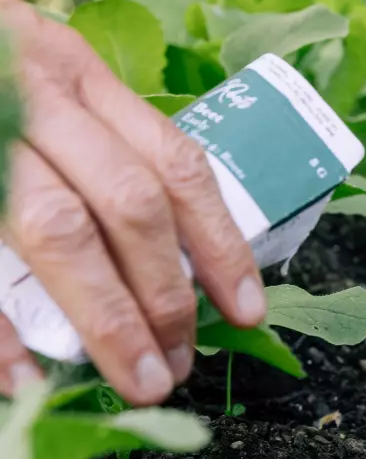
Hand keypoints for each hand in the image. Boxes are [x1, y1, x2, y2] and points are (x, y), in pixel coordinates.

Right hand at [0, 0, 265, 404]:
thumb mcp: (43, 80)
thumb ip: (99, 147)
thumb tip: (170, 254)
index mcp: (81, 79)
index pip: (175, 163)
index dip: (219, 241)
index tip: (248, 309)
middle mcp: (38, 103)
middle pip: (128, 202)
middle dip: (165, 293)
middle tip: (182, 365)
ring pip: (59, 229)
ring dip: (108, 317)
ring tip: (141, 379)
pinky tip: (25, 377)